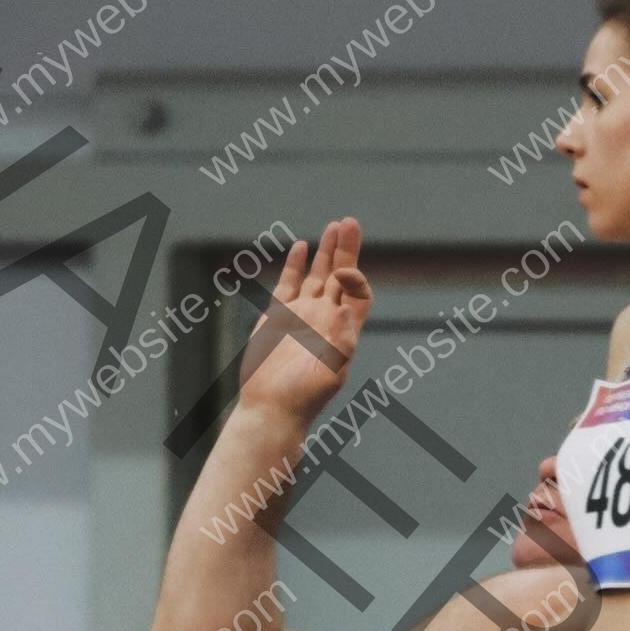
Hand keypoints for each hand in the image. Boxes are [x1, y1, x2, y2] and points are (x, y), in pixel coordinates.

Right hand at [238, 218, 372, 424]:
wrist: (271, 408)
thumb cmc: (304, 397)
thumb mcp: (331, 372)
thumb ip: (342, 341)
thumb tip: (347, 308)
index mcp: (344, 331)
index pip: (359, 293)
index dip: (356, 277)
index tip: (344, 272)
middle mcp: (326, 320)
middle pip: (341, 276)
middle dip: (346, 249)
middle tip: (349, 222)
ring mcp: (302, 316)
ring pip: (317, 276)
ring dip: (325, 252)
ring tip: (333, 226)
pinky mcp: (278, 317)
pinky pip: (289, 284)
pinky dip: (295, 265)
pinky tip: (301, 246)